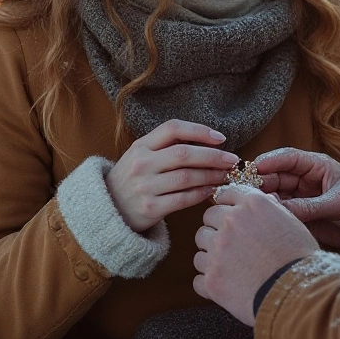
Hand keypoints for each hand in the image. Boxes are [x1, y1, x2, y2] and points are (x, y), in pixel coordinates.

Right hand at [106, 119, 238, 232]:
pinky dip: (200, 194)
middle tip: (232, 159)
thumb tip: (207, 141)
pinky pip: (183, 199)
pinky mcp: (150, 209)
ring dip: (211, 175)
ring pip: (187, 177)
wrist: (107, 210)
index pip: (173, 128)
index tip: (221, 138)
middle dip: (213, 155)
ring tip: (225, 175)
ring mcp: (144, 187)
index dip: (199, 130)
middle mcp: (141, 163)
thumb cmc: (132, 179)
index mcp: (140, 146)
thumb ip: (166, 147)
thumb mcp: (140, 156)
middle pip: (184, 153)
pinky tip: (211, 190)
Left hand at [193, 184, 318, 324]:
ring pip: (201, 247)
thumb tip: (264, 200)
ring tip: (233, 268)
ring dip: (212, 255)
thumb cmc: (300, 260)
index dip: (228, 205)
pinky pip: (199, 277)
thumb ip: (271, 209)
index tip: (230, 215)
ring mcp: (217, 250)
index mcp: (252, 204)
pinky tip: (229, 286)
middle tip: (233, 245)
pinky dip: (211, 283)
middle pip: (208, 218)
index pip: (226, 193)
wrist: (299, 295)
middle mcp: (231, 222)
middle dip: (217, 229)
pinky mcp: (211, 279)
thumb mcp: (292, 223)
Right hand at [255, 148, 339, 250]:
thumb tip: (280, 210)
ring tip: (249, 212)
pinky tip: (261, 225)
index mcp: (315, 166)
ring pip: (275, 198)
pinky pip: (282, 216)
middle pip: (275, 178)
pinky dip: (271, 219)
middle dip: (258, 184)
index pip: (286, 158)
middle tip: (242, 195)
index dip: (268, 162)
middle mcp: (305, 181)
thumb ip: (311, 207)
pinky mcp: (303, 218)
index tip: (251, 170)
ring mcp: (302, 199)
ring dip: (263, 203)